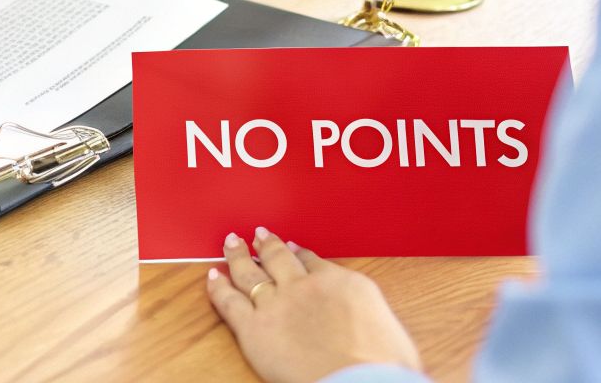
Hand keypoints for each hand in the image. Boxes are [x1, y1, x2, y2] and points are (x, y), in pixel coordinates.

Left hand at [206, 227, 421, 382]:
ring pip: (250, 272)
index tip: (292, 248)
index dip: (299, 253)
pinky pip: (229, 301)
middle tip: (257, 234)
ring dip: (238, 255)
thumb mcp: (388, 327)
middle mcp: (305, 286)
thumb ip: (365, 311)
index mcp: (342, 283)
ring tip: (230, 243)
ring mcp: (277, 304)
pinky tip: (213, 276)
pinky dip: (218, 286)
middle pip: (278, 257)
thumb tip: (359, 319)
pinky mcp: (253, 328)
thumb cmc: (383, 366)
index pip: (314, 261)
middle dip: (266, 244)